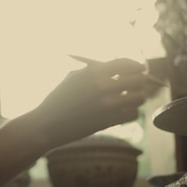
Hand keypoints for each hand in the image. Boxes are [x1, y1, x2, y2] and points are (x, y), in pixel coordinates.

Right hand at [32, 58, 146, 147]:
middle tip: (134, 86)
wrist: (47, 123)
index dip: (135, 65)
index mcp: (93, 71)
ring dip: (136, 98)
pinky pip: (133, 113)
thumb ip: (93, 71)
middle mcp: (103, 85)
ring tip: (128, 100)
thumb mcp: (72, 78)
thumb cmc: (57, 100)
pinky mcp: (109, 121)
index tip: (139, 69)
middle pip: (137, 79)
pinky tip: (121, 112)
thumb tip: (115, 67)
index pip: (126, 63)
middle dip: (138, 82)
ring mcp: (107, 104)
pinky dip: (130, 112)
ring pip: (139, 97)